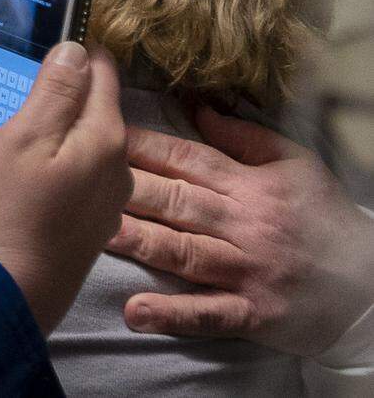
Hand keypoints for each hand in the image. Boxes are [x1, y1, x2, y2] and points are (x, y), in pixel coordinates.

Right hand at [0, 43, 131, 334]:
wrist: (1, 300)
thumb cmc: (9, 211)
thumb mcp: (23, 138)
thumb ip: (56, 90)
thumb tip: (77, 49)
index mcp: (105, 140)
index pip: (101, 75)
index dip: (73, 53)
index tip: (40, 42)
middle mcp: (112, 170)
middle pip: (78, 116)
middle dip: (37, 102)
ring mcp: (95, 204)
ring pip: (53, 153)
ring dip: (11, 142)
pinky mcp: (74, 230)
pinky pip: (44, 187)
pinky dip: (8, 177)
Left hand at [107, 107, 373, 356]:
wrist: (370, 284)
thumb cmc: (324, 218)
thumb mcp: (295, 164)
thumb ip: (244, 137)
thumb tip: (197, 108)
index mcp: (249, 185)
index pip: (185, 159)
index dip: (141, 146)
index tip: (98, 132)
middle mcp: (243, 224)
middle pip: (175, 201)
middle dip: (125, 187)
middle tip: (77, 177)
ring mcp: (245, 270)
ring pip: (182, 252)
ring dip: (137, 242)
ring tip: (92, 233)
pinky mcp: (252, 313)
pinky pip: (207, 314)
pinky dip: (172, 314)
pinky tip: (135, 313)